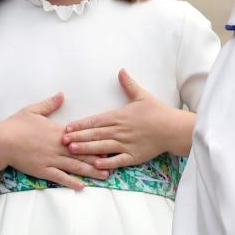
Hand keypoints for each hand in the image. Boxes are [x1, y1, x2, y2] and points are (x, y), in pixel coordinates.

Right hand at [0, 93, 108, 190]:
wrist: (1, 141)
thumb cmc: (16, 125)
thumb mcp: (33, 110)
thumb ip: (50, 104)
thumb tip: (61, 95)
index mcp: (58, 132)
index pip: (82, 137)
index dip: (97, 141)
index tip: (110, 142)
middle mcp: (58, 147)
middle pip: (83, 153)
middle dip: (100, 158)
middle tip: (116, 162)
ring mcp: (51, 160)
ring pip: (75, 167)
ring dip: (91, 171)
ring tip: (105, 176)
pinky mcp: (43, 170)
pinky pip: (60, 177)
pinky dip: (71, 182)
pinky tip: (82, 186)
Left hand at [62, 69, 193, 168]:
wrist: (173, 128)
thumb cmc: (158, 112)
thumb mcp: (142, 96)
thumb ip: (129, 84)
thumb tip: (121, 70)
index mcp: (120, 116)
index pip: (96, 120)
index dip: (80, 124)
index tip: (67, 127)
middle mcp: (120, 130)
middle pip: (95, 134)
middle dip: (78, 137)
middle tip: (61, 140)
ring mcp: (126, 144)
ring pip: (102, 147)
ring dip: (86, 149)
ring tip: (72, 150)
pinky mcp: (134, 156)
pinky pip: (118, 160)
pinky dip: (106, 162)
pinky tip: (95, 164)